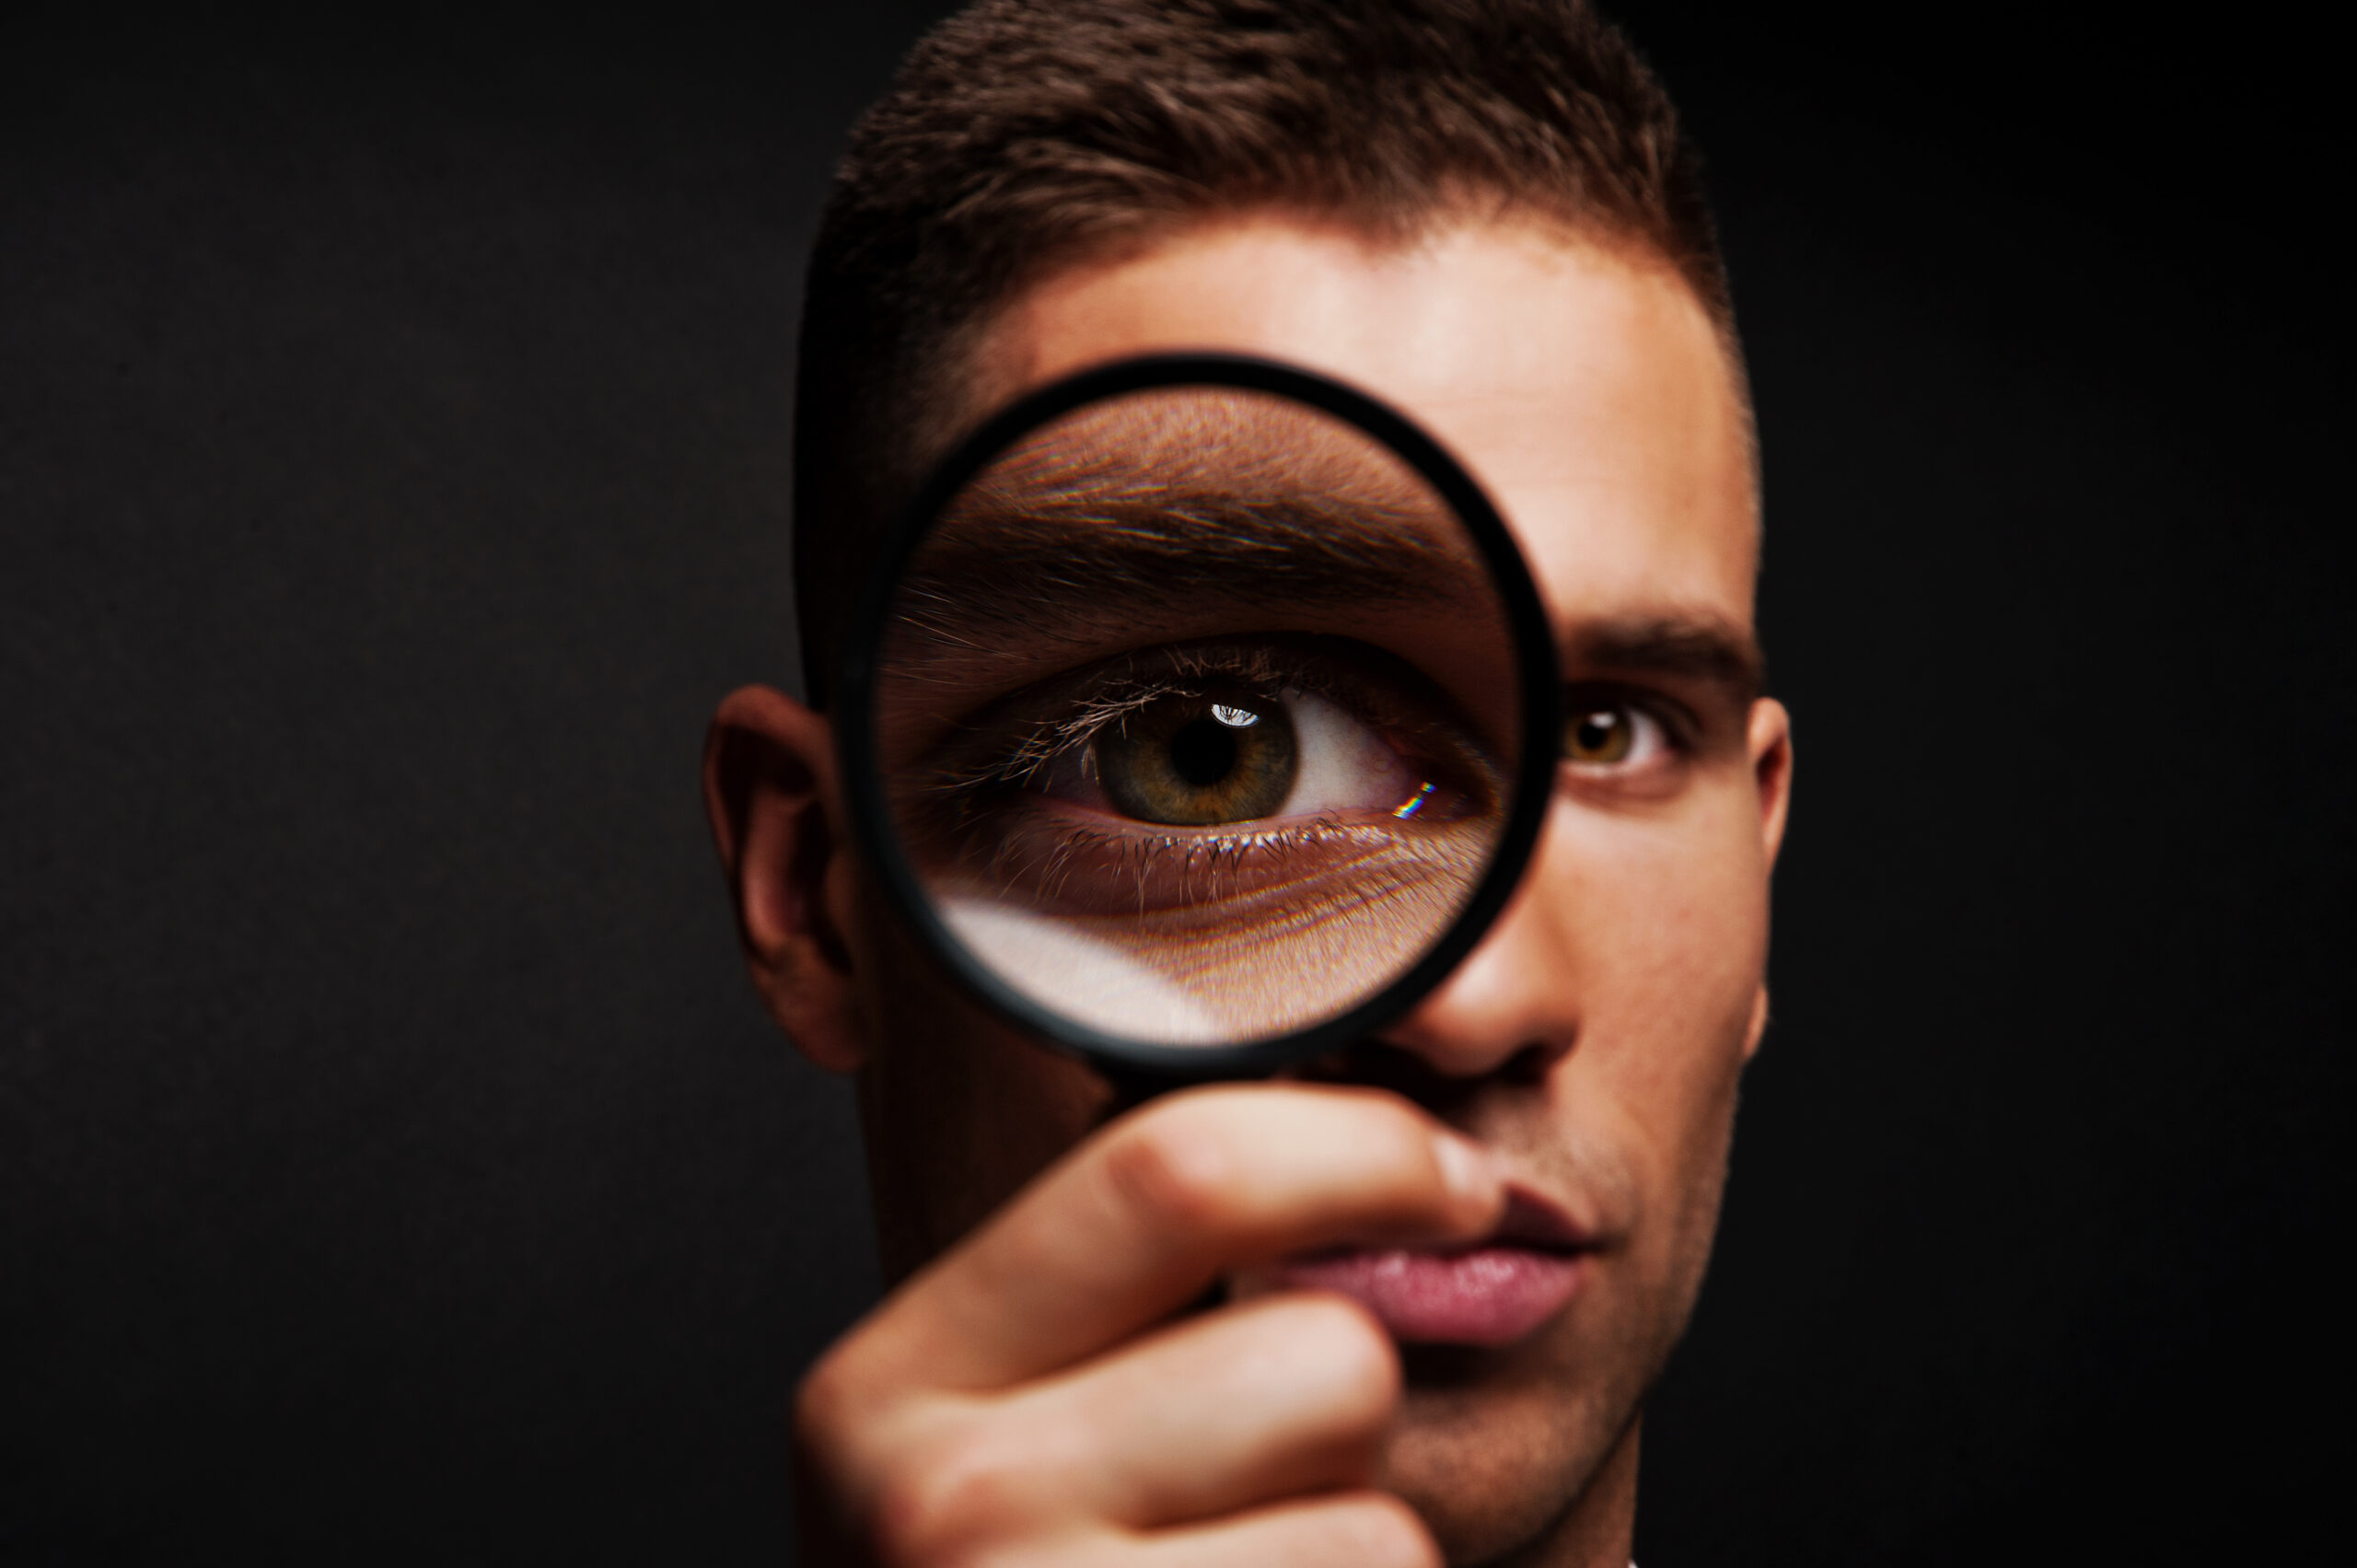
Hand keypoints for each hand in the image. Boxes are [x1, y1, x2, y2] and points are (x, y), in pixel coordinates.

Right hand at [792, 1083, 1503, 1565]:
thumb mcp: (1004, 1452)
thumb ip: (1125, 1302)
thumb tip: (1370, 1121)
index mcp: (890, 1384)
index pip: (1169, 1169)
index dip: (1362, 1149)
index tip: (1456, 1182)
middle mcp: (930, 1507)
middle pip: (1324, 1361)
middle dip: (1351, 1423)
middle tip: (1250, 1502)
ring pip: (1380, 1532)